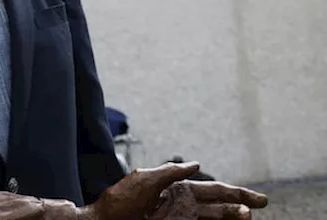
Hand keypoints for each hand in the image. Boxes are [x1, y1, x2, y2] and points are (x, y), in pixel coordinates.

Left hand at [87, 161, 267, 219]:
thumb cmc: (119, 200)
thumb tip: (196, 164)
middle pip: (219, 206)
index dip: (235, 193)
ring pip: (212, 219)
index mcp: (177, 189)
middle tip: (260, 207)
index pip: (212, 189)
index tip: (257, 200)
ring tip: (245, 218)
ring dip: (229, 218)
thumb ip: (169, 171)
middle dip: (239, 206)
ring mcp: (179, 219)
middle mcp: (183, 206)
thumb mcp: (143, 180)